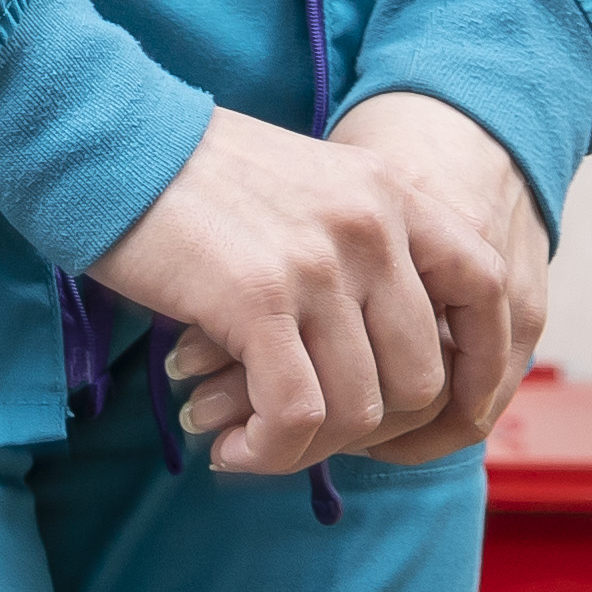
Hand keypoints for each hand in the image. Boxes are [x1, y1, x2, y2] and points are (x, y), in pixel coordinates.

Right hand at [85, 106, 501, 479]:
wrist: (104, 140)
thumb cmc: (189, 175)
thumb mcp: (306, 188)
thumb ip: (359, 248)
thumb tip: (379, 352)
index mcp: (390, 192)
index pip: (486, 287)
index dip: (484, 362)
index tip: (450, 409)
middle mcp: (371, 226)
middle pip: (421, 375)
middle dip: (371, 429)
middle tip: (310, 435)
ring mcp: (320, 264)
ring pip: (361, 408)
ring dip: (308, 450)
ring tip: (255, 446)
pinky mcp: (259, 300)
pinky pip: (297, 414)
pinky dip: (268, 451)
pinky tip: (230, 452)